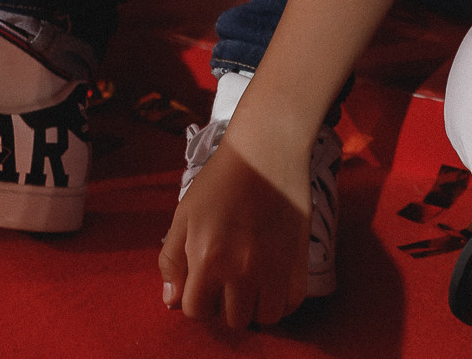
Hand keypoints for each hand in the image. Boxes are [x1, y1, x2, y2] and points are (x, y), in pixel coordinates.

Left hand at [158, 132, 309, 329]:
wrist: (265, 151)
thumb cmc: (220, 180)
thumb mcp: (184, 214)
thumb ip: (171, 261)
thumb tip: (172, 302)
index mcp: (207, 259)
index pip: (196, 311)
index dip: (197, 297)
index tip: (203, 280)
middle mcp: (241, 271)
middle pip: (231, 319)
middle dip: (225, 303)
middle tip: (227, 278)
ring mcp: (274, 269)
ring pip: (263, 318)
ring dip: (253, 305)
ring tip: (250, 280)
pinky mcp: (299, 261)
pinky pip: (290, 304)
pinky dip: (280, 299)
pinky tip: (271, 279)